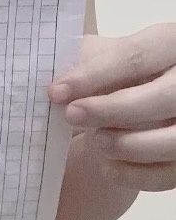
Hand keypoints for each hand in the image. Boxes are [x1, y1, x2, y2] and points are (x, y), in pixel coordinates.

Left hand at [47, 23, 175, 191]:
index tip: (55, 92)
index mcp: (170, 44)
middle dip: (111, 110)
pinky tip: (107, 167)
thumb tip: (58, 90)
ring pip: (173, 140)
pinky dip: (134, 175)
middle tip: (72, 115)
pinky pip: (168, 174)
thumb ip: (85, 64)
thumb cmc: (116, 74)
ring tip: (95, 141)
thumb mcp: (104, 56)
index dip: (93, 75)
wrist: (135, 103)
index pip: (137, 57)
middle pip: (163, 97)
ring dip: (126, 145)